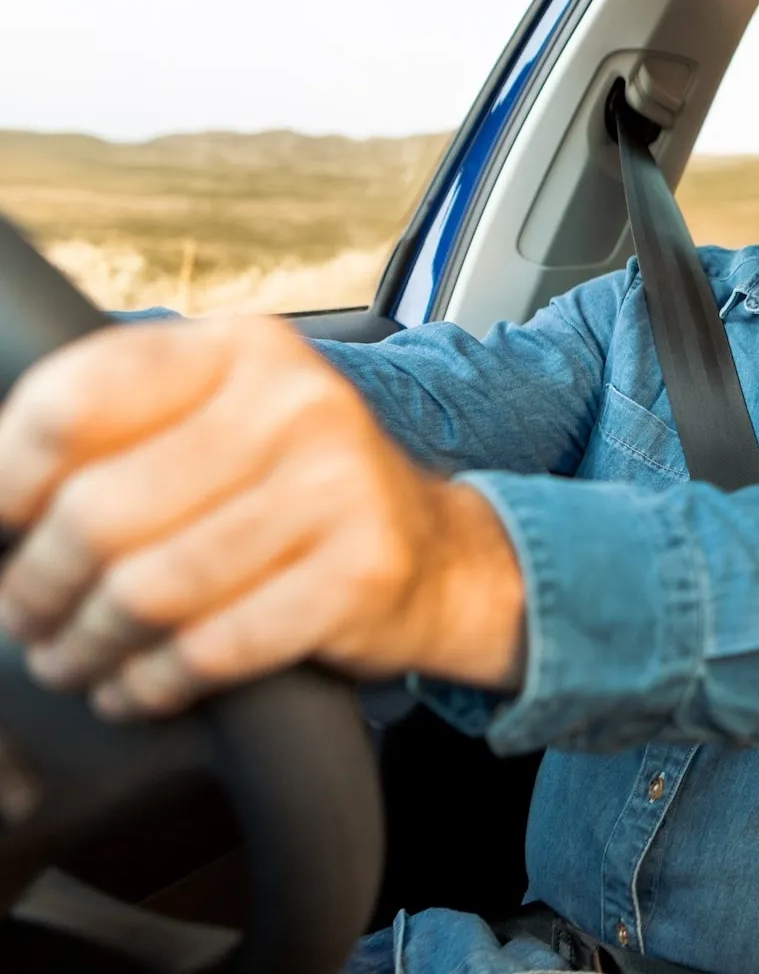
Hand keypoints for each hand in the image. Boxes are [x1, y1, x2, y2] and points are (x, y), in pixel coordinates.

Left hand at [0, 316, 523, 718]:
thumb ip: (125, 428)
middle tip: (26, 614)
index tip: (1, 524)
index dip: (8, 479)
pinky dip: (154, 683)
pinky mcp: (358, 574)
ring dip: (87, 645)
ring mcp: (338, 487)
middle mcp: (297, 403)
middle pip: (100, 513)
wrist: (439, 553)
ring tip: (72, 657)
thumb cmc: (301, 492)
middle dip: (37, 586)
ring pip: (148, 591)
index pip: (76, 403)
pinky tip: (139, 685)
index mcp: (243, 348)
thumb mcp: (224, 422)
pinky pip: (212, 648)